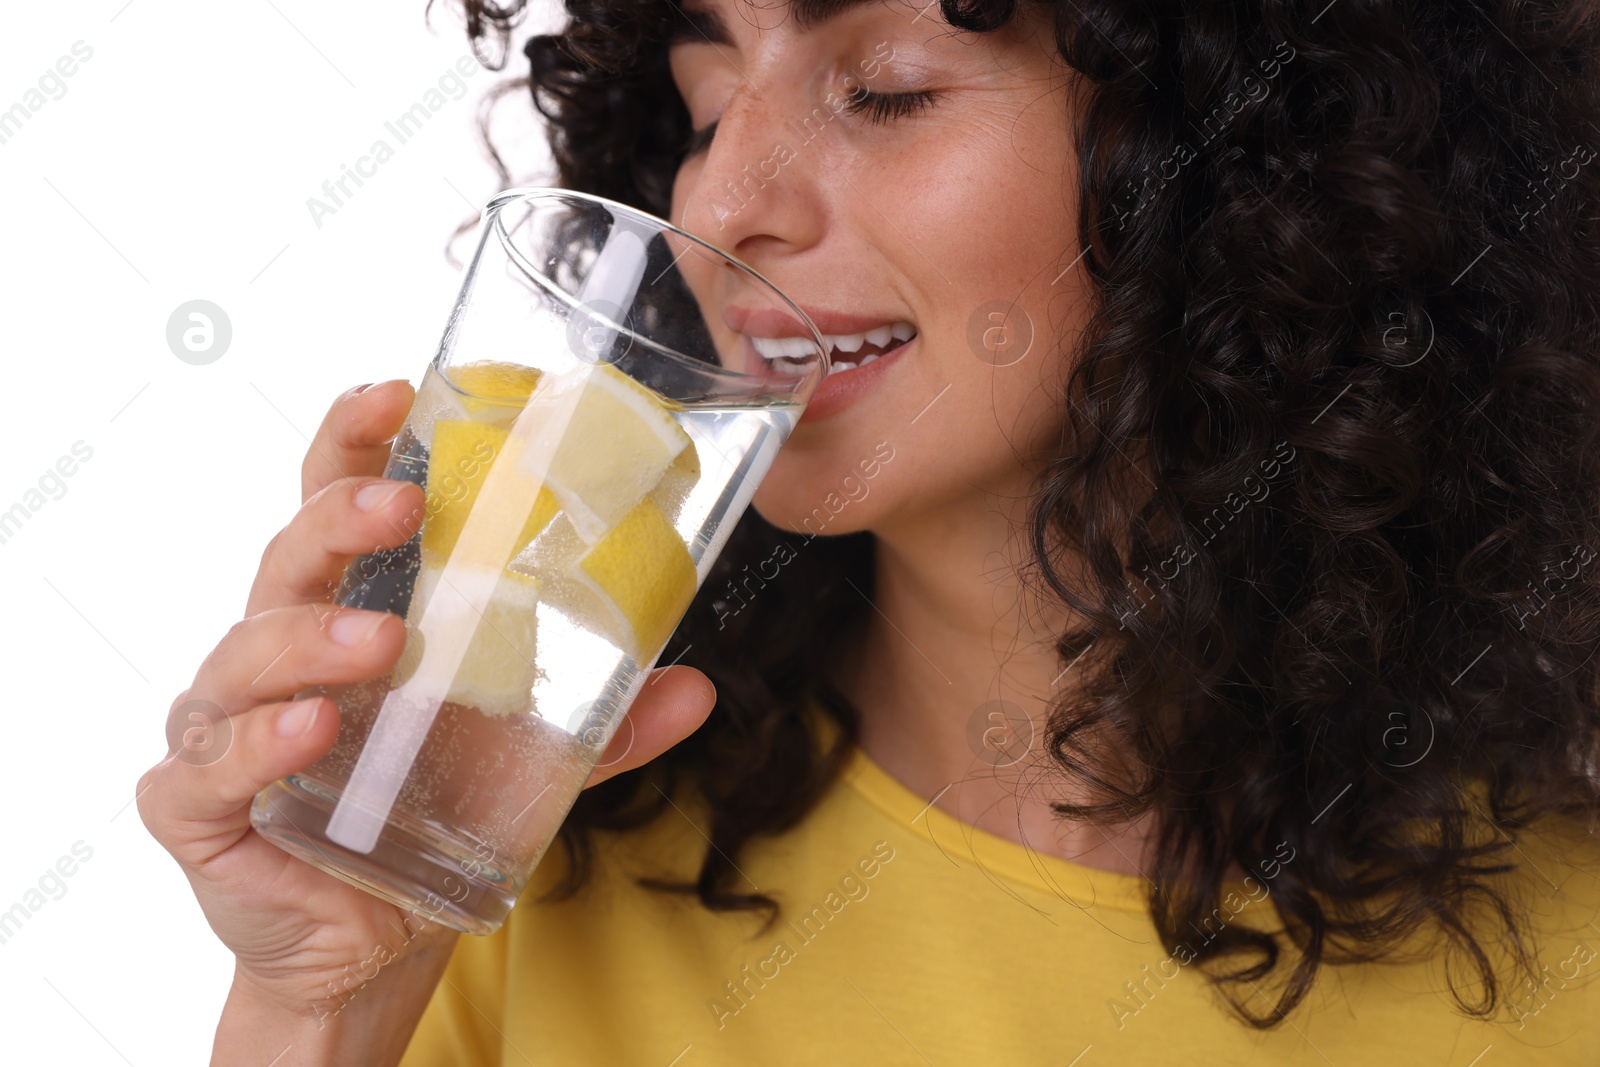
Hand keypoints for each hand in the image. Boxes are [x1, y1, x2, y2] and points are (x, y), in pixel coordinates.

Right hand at [138, 379, 716, 1020]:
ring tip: (382, 641)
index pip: (335, 503)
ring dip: (311, 636)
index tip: (396, 394)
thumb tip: (696, 689)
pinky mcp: (197, 801)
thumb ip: (604, 723)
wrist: (372, 938)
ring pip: (245, 650)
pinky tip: (314, 729)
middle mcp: (280, 650)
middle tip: (403, 509)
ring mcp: (228, 721)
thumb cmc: (429, 811)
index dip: (353, 442)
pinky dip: (258, 740)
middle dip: (339, 519)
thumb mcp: (529, 760)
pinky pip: (208, 761)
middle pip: (288, 556)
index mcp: (349, 610)